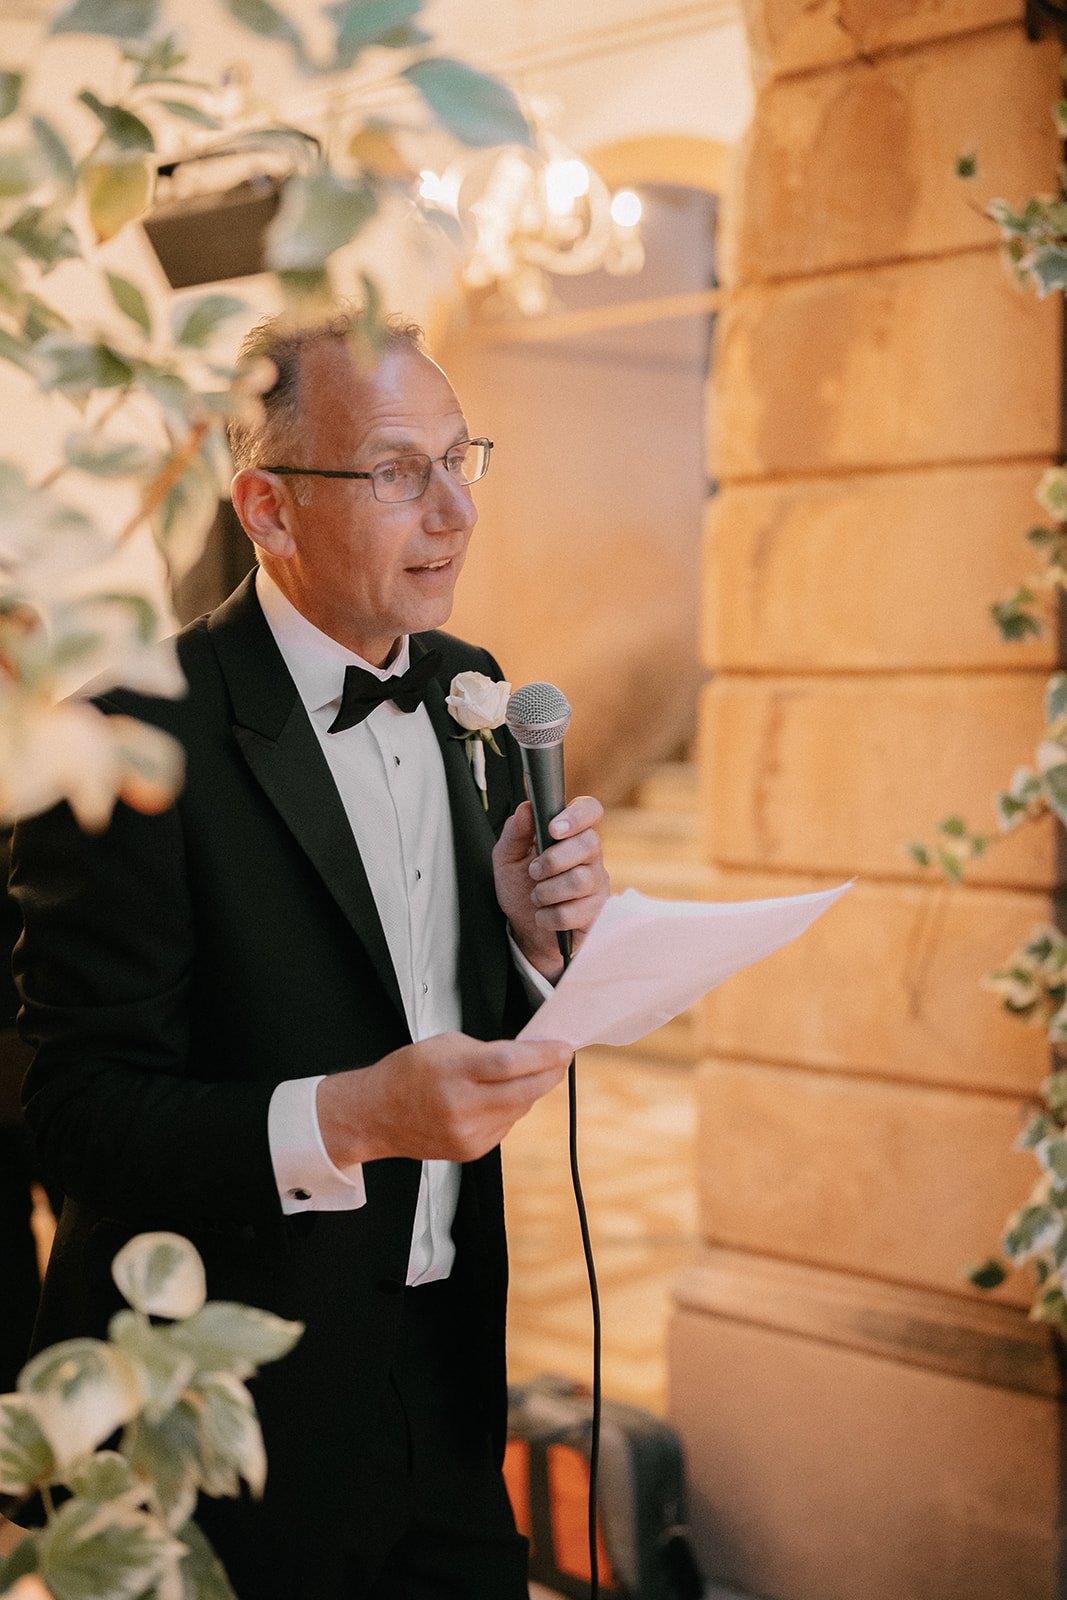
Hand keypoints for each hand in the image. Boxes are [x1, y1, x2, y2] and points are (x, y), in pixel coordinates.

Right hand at [316, 1032, 571, 1166]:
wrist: (376, 1115)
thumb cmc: (408, 1073)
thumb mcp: (445, 1045)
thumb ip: (487, 1050)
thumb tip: (528, 1053)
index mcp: (452, 1073)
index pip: (510, 1063)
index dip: (543, 1055)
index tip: (563, 1047)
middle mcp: (461, 1107)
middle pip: (524, 1091)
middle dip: (550, 1073)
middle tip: (561, 1058)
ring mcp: (467, 1134)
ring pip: (519, 1109)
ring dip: (531, 1089)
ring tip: (529, 1072)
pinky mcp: (471, 1151)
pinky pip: (506, 1124)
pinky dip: (511, 1108)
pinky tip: (500, 1097)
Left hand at [492, 797, 609, 980]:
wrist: (525, 931)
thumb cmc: (520, 889)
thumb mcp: (507, 858)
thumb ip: (515, 832)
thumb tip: (526, 808)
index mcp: (571, 835)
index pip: (590, 810)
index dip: (576, 815)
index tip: (552, 829)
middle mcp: (590, 857)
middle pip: (589, 844)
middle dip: (552, 860)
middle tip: (533, 872)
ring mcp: (597, 885)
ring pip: (580, 880)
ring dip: (546, 891)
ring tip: (536, 897)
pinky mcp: (597, 913)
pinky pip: (575, 912)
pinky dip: (549, 916)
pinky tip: (543, 916)